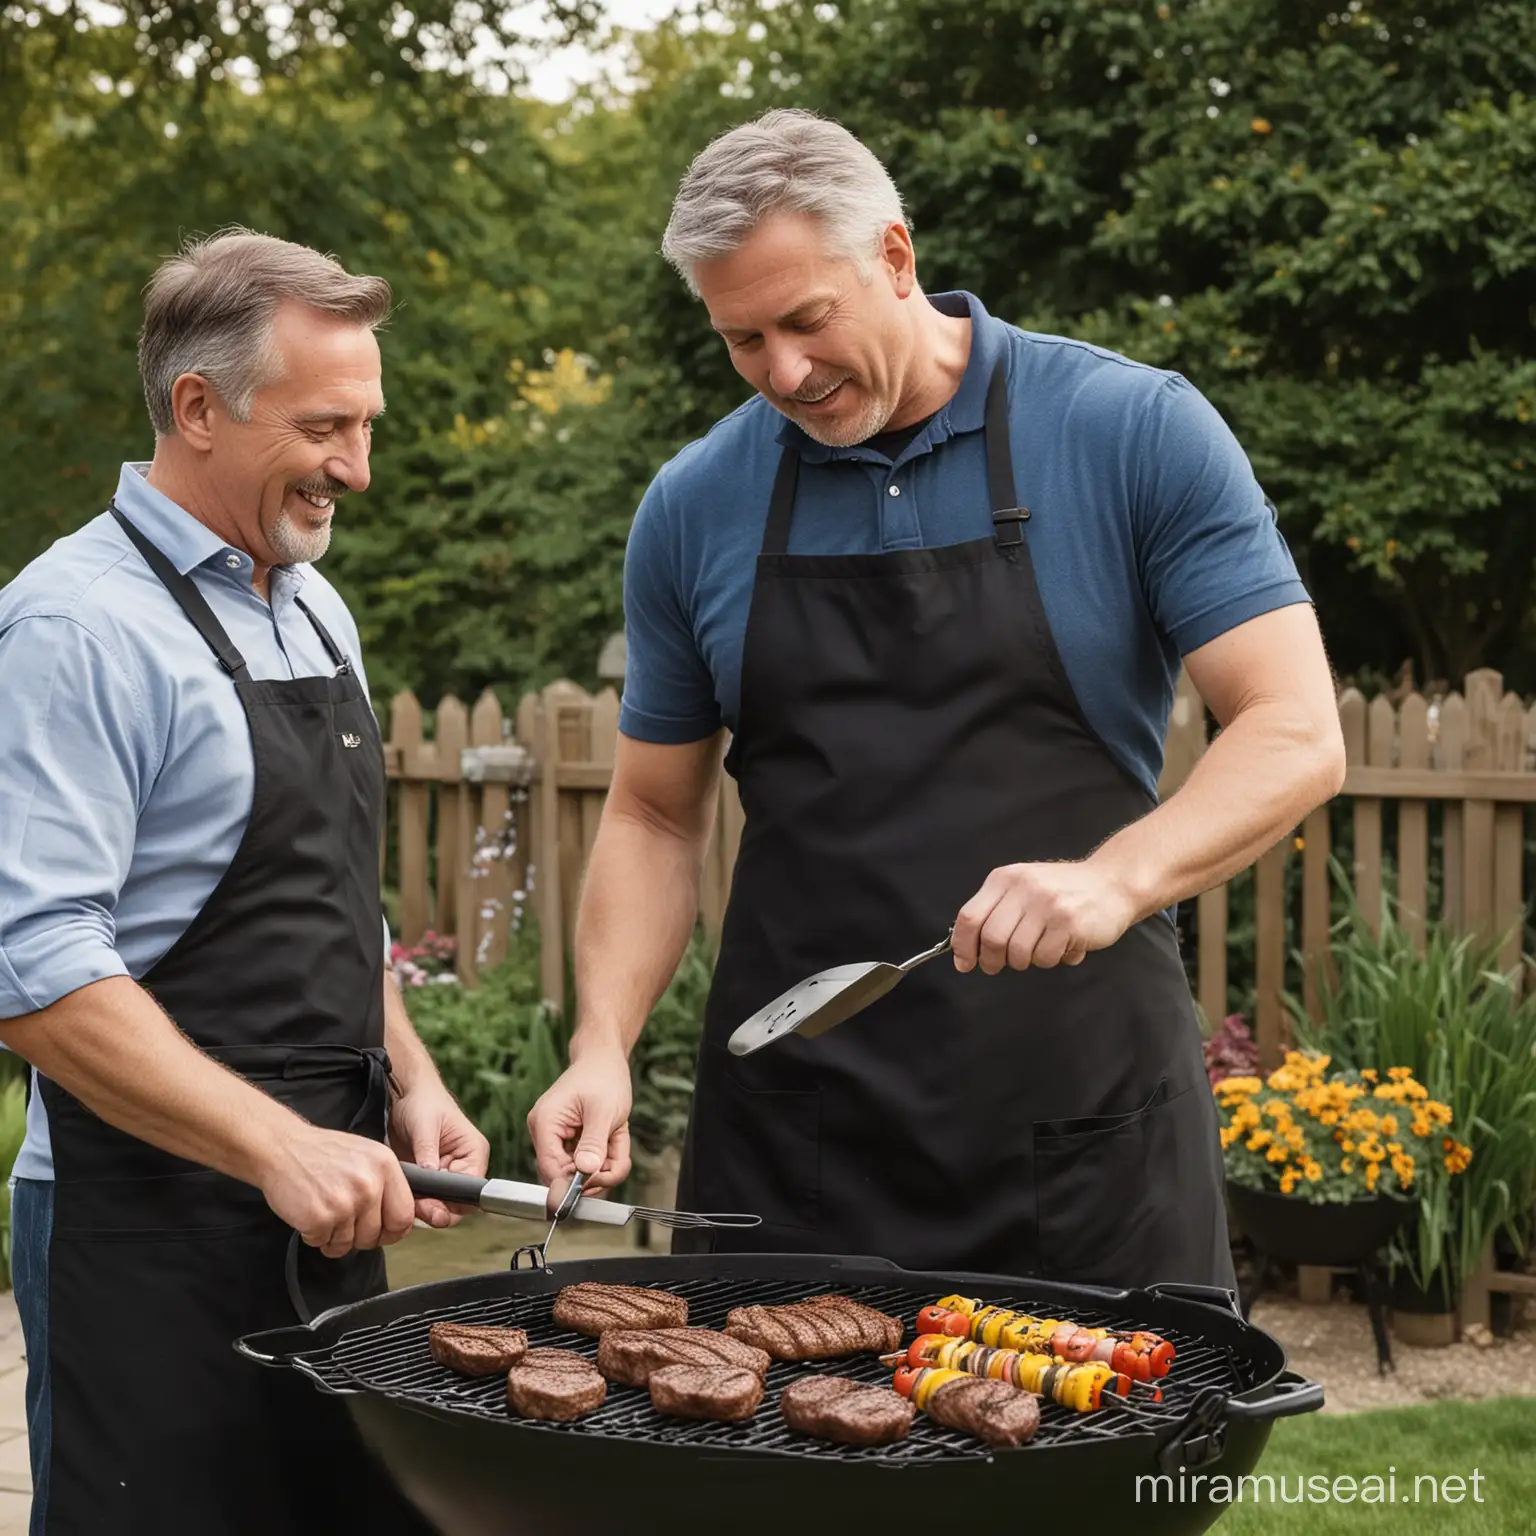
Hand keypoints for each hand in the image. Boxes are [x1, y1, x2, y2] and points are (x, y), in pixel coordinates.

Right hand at [258, 1125, 416, 1258]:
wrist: (282, 1147)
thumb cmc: (322, 1153)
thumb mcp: (366, 1156)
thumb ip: (386, 1183)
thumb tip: (399, 1217)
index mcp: (385, 1166)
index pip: (404, 1215)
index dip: (394, 1231)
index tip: (383, 1233)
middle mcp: (369, 1185)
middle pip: (375, 1235)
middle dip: (360, 1239)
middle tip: (345, 1226)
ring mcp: (345, 1203)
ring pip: (348, 1244)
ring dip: (334, 1238)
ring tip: (324, 1214)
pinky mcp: (319, 1218)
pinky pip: (323, 1244)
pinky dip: (314, 1236)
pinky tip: (309, 1214)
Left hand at [388, 1084, 491, 1228]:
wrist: (405, 1095)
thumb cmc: (422, 1102)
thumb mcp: (425, 1126)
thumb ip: (428, 1151)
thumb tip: (430, 1175)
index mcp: (473, 1152)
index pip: (472, 1187)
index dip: (454, 1202)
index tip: (433, 1208)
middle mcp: (464, 1165)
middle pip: (459, 1202)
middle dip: (439, 1209)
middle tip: (418, 1210)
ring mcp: (446, 1172)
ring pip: (442, 1204)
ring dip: (426, 1208)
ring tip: (408, 1205)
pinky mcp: (430, 1177)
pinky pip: (427, 1198)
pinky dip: (416, 1202)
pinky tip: (404, 1199)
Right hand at [527, 1047, 632, 1194]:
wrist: (604, 1058)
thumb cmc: (603, 1076)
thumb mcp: (604, 1111)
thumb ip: (594, 1143)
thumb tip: (585, 1173)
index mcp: (545, 1123)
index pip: (551, 1171)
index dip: (577, 1183)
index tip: (603, 1177)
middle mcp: (544, 1133)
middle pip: (566, 1176)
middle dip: (598, 1172)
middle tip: (619, 1154)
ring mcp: (555, 1139)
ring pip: (581, 1172)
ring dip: (606, 1162)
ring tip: (618, 1137)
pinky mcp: (568, 1141)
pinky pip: (587, 1162)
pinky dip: (606, 1156)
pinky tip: (614, 1136)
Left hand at [952, 858, 1140, 974]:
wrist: (1113, 882)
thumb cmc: (1064, 892)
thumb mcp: (1024, 888)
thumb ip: (996, 911)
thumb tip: (966, 950)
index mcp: (1005, 879)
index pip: (969, 917)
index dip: (963, 946)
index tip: (964, 963)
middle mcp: (1023, 887)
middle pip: (991, 939)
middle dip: (991, 961)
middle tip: (998, 965)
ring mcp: (1047, 904)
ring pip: (1017, 953)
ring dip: (1025, 961)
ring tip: (1040, 948)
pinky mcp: (1068, 922)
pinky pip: (1044, 958)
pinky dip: (1050, 960)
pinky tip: (1062, 946)